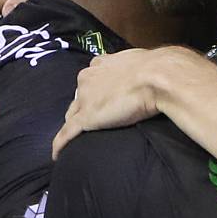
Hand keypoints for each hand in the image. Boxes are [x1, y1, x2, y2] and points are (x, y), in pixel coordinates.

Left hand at [52, 48, 193, 155]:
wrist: (158, 77)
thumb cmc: (157, 68)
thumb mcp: (144, 62)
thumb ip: (136, 68)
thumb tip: (148, 72)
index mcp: (101, 64)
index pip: (90, 80)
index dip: (92, 91)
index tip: (99, 100)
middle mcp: (88, 79)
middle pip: (78, 97)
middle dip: (82, 108)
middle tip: (94, 121)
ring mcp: (85, 99)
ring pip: (71, 115)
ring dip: (73, 125)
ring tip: (75, 138)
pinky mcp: (86, 118)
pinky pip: (67, 133)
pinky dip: (61, 144)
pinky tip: (57, 155)